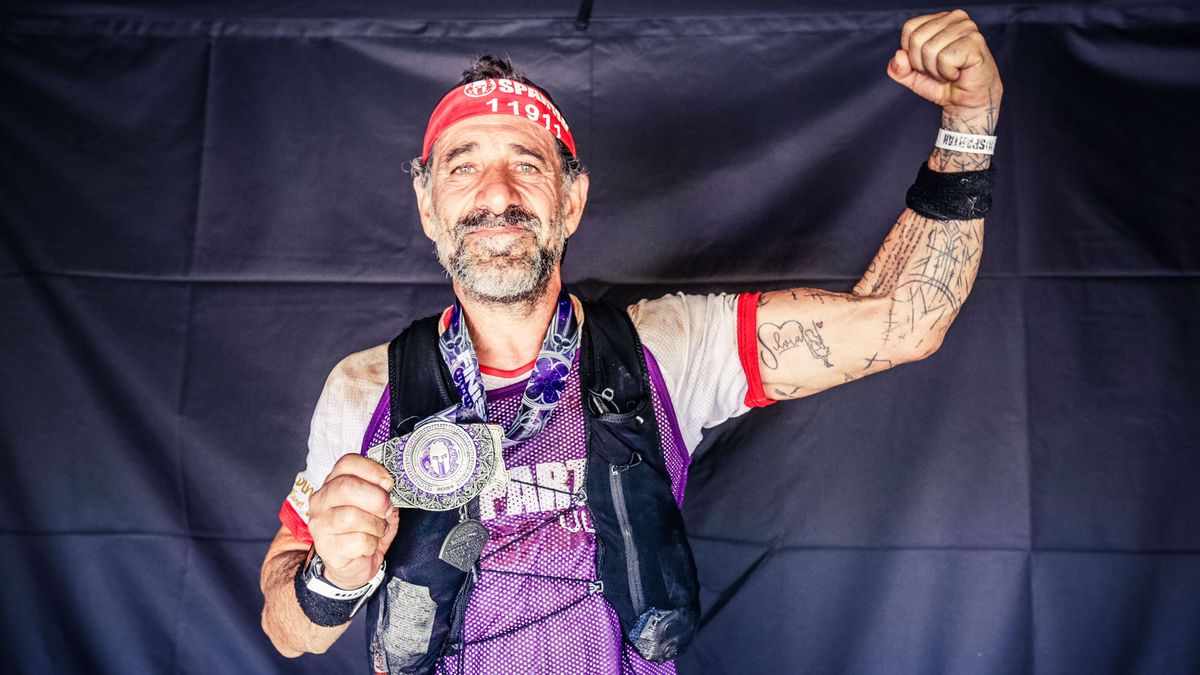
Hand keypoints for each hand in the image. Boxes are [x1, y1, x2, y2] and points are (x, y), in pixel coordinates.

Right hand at [307, 454, 399, 588]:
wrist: (353, 565)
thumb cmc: (366, 530)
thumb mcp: (376, 506)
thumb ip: (382, 492)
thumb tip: (390, 485)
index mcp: (334, 483)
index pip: (347, 463)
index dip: (372, 470)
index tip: (389, 483)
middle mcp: (321, 500)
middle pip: (346, 487)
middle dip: (375, 498)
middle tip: (387, 508)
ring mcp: (320, 524)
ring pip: (351, 516)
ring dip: (375, 524)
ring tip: (378, 529)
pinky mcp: (326, 547)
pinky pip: (357, 541)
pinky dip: (372, 544)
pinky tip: (369, 545)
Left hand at [887, 9, 1001, 115]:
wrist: (967, 102)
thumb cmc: (943, 84)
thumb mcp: (912, 76)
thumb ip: (898, 67)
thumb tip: (899, 55)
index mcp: (939, 19)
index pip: (910, 28)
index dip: (911, 53)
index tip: (928, 63)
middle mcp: (955, 18)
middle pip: (917, 39)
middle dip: (922, 64)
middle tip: (939, 70)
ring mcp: (967, 28)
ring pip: (929, 49)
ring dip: (935, 70)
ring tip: (949, 72)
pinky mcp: (975, 42)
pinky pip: (944, 58)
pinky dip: (947, 73)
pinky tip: (958, 73)